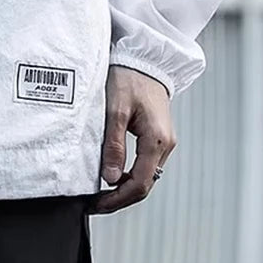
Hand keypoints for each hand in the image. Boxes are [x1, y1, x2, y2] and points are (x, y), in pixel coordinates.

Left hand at [90, 65, 176, 213]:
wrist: (144, 58)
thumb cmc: (130, 76)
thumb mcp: (116, 108)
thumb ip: (114, 144)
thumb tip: (109, 177)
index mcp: (157, 140)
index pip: (140, 183)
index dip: (117, 198)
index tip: (98, 204)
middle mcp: (165, 144)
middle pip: (144, 184)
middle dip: (120, 197)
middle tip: (96, 203)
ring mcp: (164, 141)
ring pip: (146, 175)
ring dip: (125, 187)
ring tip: (101, 191)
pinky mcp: (158, 136)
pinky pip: (145, 163)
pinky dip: (130, 173)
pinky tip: (113, 172)